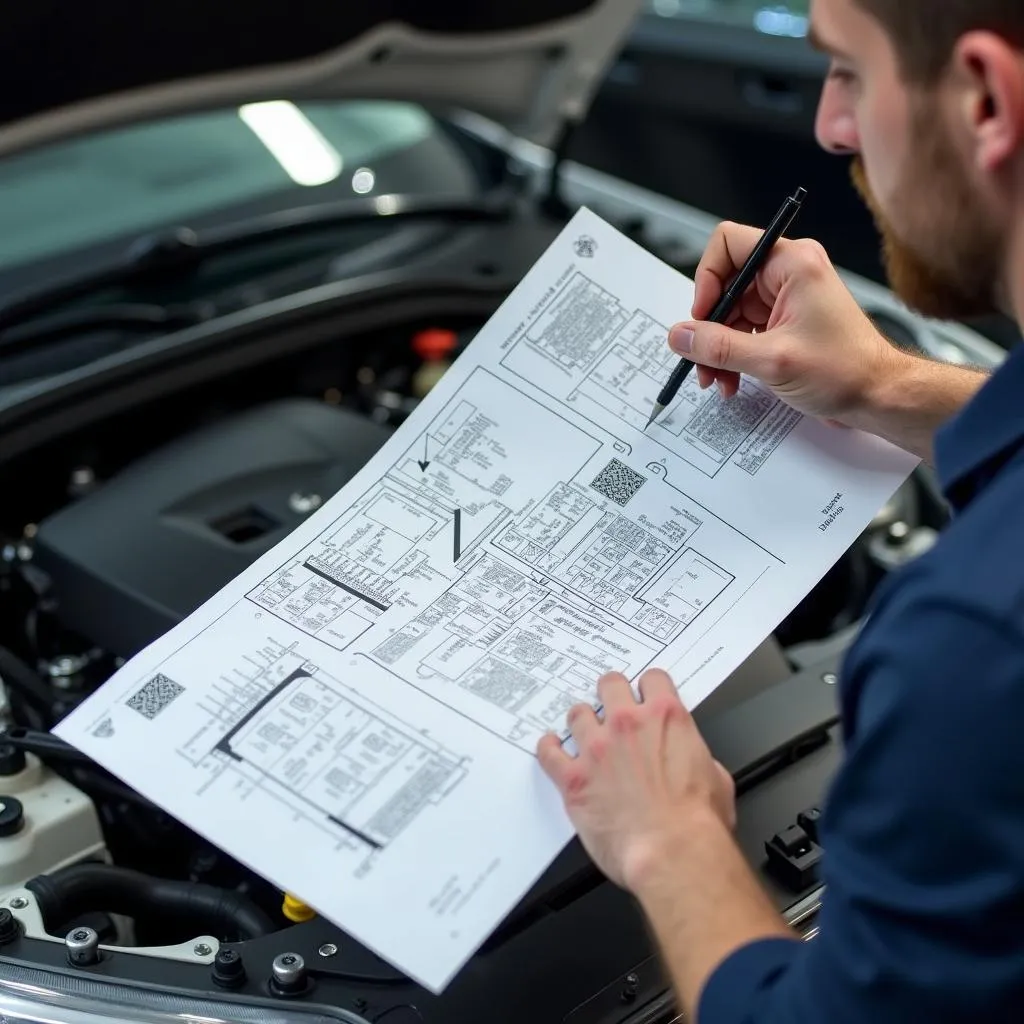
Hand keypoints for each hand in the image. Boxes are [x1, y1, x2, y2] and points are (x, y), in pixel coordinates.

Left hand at [537, 669, 734, 893]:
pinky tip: (552, 749)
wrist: (673, 852)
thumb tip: (691, 761)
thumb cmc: (697, 823)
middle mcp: (627, 724)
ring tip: (584, 732)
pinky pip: (549, 752)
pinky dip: (549, 749)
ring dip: (582, 721)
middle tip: (612, 706)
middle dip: (611, 693)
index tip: (645, 696)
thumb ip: (695, 756)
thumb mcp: (717, 778)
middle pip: (609, 684)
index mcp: (666, 718)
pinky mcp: (574, 778)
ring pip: (578, 713)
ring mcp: (597, 748)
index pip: (653, 679)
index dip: (649, 688)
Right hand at [672, 222, 903, 424]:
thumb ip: (718, 347)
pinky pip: (742, 332)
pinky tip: (732, 379)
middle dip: (708, 328)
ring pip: (729, 314)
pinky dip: (731, 356)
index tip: (702, 317)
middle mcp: (788, 274)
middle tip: (702, 359)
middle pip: (724, 285)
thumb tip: (680, 336)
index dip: (706, 279)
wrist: (877, 396)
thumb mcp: (772, 359)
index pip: (728, 244)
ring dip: (717, 349)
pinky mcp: (783, 323)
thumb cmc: (847, 370)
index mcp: (792, 263)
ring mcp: (785, 299)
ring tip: (718, 379)